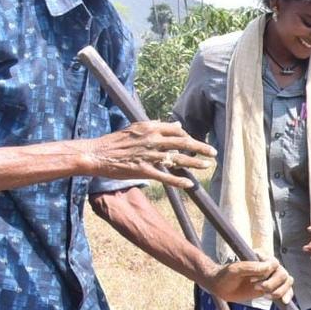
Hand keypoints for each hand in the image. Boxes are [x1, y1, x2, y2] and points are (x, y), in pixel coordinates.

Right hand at [84, 121, 215, 189]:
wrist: (97, 154)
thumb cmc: (115, 141)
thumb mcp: (135, 128)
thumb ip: (156, 126)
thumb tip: (176, 125)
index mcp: (150, 128)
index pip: (176, 130)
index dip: (189, 137)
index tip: (196, 143)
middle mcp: (152, 140)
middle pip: (182, 143)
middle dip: (200, 147)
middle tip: (213, 152)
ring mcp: (148, 156)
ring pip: (177, 160)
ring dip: (194, 163)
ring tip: (207, 165)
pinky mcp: (143, 170)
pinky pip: (165, 176)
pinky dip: (178, 181)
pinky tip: (188, 184)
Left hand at [204, 255, 292, 302]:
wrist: (220, 287)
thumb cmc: (225, 276)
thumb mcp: (235, 270)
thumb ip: (251, 267)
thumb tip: (269, 268)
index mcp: (261, 256)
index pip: (274, 263)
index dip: (266, 274)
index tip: (252, 280)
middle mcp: (268, 265)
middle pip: (282, 273)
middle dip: (272, 284)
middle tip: (256, 288)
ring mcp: (270, 276)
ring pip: (287, 281)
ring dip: (278, 290)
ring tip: (265, 296)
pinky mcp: (271, 286)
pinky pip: (286, 289)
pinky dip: (287, 294)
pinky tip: (284, 301)